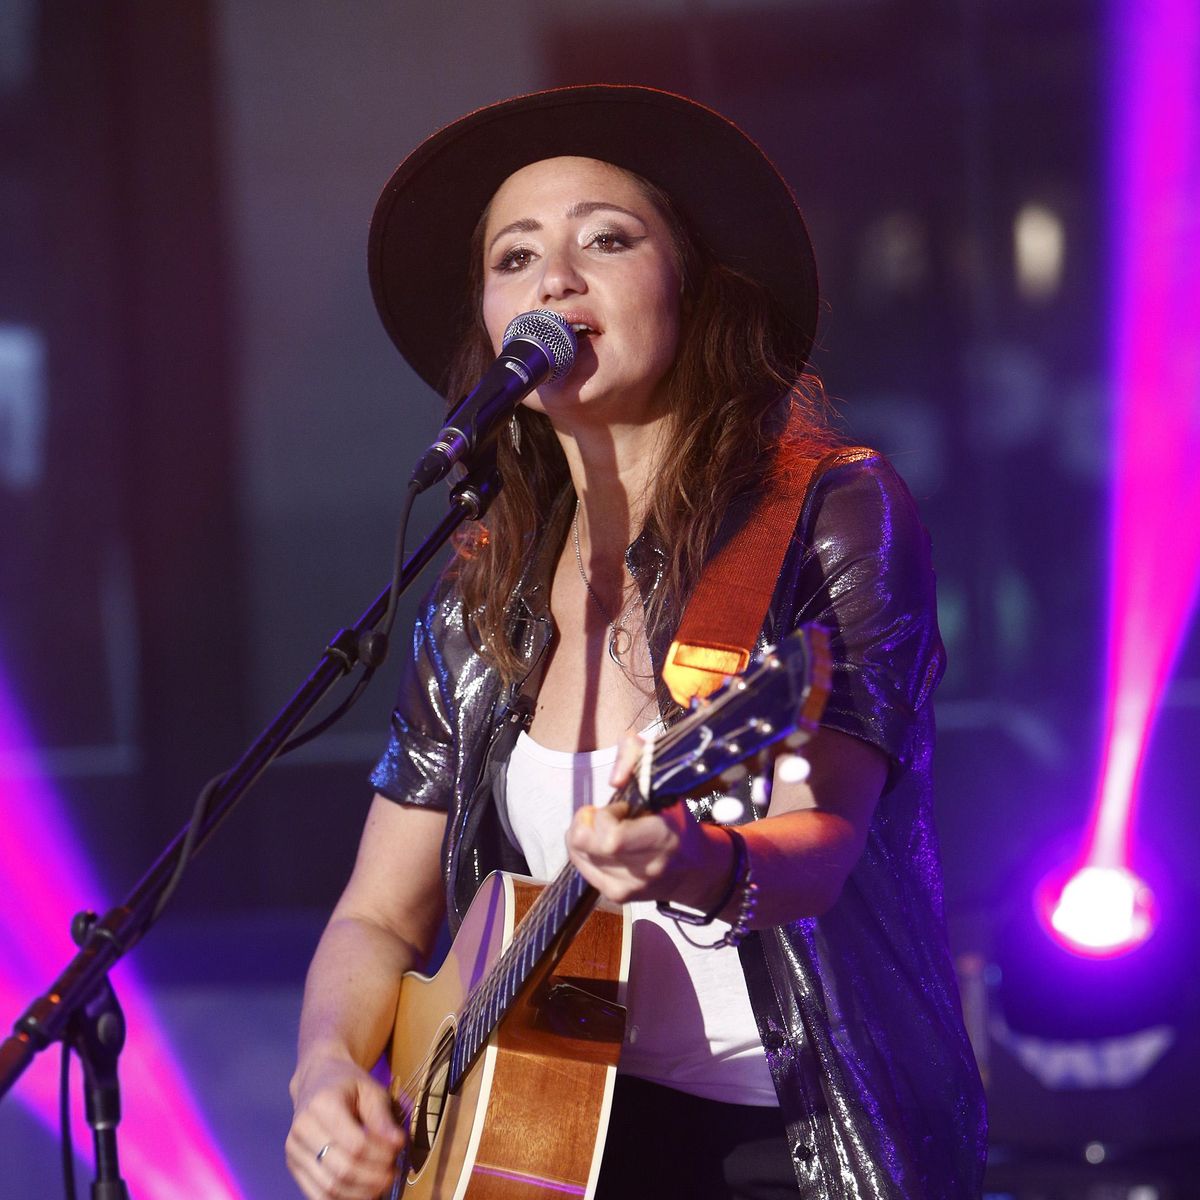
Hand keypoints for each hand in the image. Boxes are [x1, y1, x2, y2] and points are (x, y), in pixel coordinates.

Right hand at [286, 1055, 404, 1199]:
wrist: (317, 1080)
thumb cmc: (348, 1084)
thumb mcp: (370, 1090)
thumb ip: (382, 1117)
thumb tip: (398, 1143)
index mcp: (322, 1104)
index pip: (355, 1144)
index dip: (381, 1154)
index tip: (398, 1150)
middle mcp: (302, 1129)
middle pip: (342, 1170)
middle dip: (373, 1178)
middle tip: (392, 1173)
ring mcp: (293, 1151)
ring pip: (329, 1188)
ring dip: (360, 1193)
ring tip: (381, 1184)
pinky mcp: (293, 1166)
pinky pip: (317, 1195)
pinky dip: (342, 1199)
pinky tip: (361, 1191)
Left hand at [565, 734, 729, 909]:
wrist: (695, 870)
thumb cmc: (677, 819)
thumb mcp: (665, 779)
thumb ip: (637, 755)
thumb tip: (614, 779)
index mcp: (662, 839)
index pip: (612, 839)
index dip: (606, 817)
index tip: (622, 807)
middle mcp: (645, 869)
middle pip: (586, 846)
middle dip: (589, 822)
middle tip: (608, 814)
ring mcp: (629, 887)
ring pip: (578, 853)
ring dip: (587, 833)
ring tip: (610, 829)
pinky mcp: (616, 896)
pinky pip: (580, 865)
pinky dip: (584, 849)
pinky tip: (604, 844)